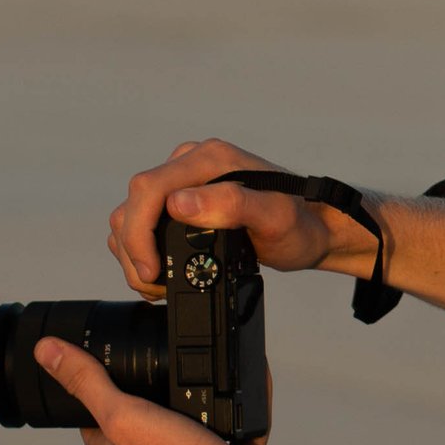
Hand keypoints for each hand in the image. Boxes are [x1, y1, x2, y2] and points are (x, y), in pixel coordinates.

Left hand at [34, 336, 273, 444]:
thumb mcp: (123, 415)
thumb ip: (87, 383)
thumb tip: (46, 352)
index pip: (89, 402)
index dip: (96, 372)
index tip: (107, 348)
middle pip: (134, 405)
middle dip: (150, 380)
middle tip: (163, 357)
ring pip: (174, 414)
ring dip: (189, 394)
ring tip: (201, 379)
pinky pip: (208, 425)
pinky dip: (216, 410)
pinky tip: (224, 403)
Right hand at [108, 137, 374, 297]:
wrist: (311, 230)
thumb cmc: (298, 226)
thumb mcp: (274, 218)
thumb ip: (231, 205)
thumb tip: (180, 203)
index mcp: (210, 159)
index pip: (149, 188)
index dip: (139, 232)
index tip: (151, 269)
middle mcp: (192, 163)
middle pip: (134, 203)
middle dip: (134, 249)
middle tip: (154, 285)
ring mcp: (185, 180)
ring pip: (132, 213)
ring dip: (135, 252)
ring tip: (157, 284)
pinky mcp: (182, 199)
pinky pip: (144, 221)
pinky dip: (143, 249)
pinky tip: (159, 271)